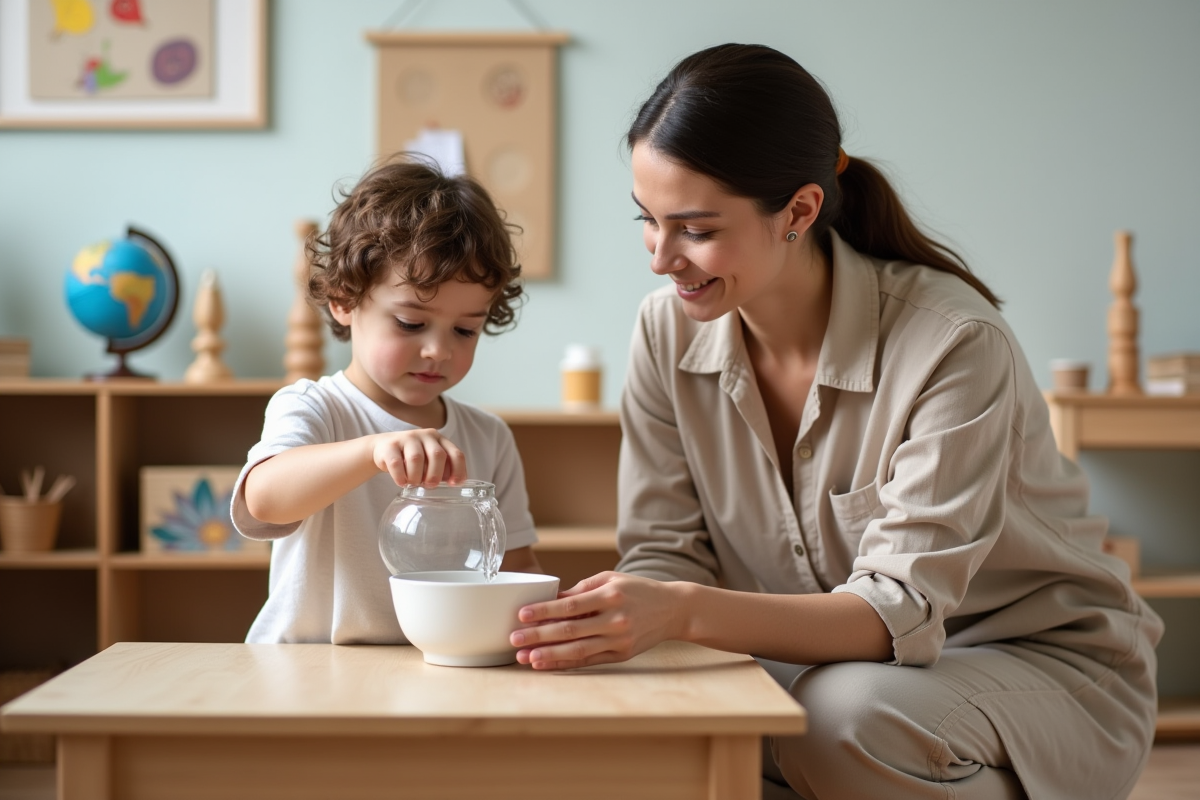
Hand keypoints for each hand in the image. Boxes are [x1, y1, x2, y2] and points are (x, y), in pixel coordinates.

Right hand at [370, 429, 466, 486]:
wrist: (383, 447)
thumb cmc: (410, 458)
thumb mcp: (428, 460)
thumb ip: (440, 468)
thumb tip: (452, 482)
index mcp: (439, 439)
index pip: (455, 454)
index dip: (458, 470)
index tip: (453, 484)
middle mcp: (425, 436)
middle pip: (437, 455)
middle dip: (435, 474)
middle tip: (430, 485)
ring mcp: (407, 438)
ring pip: (416, 459)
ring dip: (416, 477)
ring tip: (413, 483)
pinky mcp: (390, 445)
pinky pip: (397, 463)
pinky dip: (400, 477)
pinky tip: (401, 482)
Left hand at [508, 572, 687, 669]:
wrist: (673, 609)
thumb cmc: (638, 590)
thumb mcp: (611, 579)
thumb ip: (582, 589)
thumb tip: (552, 599)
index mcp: (611, 595)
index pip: (571, 605)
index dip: (545, 611)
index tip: (522, 614)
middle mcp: (616, 619)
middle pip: (570, 630)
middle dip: (539, 636)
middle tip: (514, 639)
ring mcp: (619, 640)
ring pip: (578, 650)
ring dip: (549, 655)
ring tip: (525, 658)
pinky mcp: (622, 655)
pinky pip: (589, 661)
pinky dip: (566, 663)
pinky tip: (547, 664)